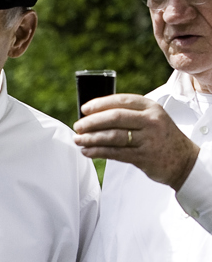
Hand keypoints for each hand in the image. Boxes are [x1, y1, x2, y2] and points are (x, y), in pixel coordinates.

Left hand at [74, 94, 198, 189]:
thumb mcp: (151, 119)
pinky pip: (115, 153)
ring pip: (113, 136)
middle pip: (115, 117)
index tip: (84, 109)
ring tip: (79, 140)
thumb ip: (130, 115)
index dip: (100, 104)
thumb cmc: (160, 138)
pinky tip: (88, 151)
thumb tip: (94, 116)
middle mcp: (151, 120)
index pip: (121, 100)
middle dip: (92, 122)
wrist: (184, 161)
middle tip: (78, 126)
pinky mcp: (144, 156)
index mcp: (151, 107)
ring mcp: (148, 139)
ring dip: (91, 138)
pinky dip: (98, 152)